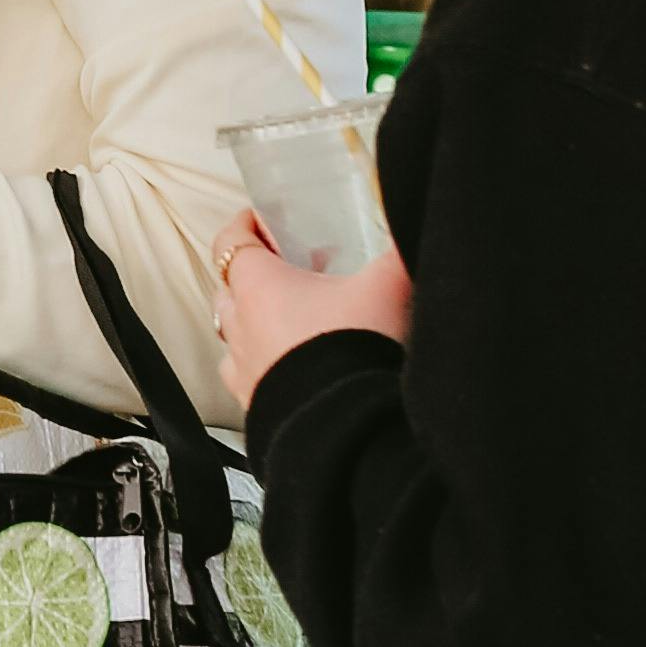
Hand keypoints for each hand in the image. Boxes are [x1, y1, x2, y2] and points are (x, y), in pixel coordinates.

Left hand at [218, 223, 412, 415]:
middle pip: (228, 289)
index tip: (256, 219)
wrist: (350, 427)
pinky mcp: (255, 405)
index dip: (242, 227)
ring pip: (233, 335)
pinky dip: (261, 365)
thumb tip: (418, 225)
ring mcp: (244, 370)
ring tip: (288, 320)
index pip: (231, 244)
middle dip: (250, 275)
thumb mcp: (389, 286)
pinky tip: (290, 366)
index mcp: (260, 288)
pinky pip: (247, 378)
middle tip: (285, 268)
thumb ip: (400, 252)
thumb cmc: (357, 348)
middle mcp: (241, 327)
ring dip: (253, 323)